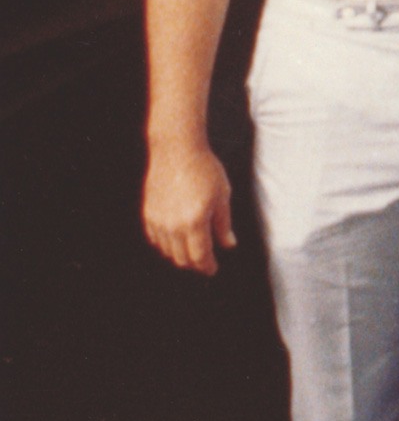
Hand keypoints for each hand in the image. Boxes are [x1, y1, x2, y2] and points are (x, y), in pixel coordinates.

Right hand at [143, 138, 235, 274]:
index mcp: (195, 222)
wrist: (177, 150)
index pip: (200, 256)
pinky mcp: (148, 213)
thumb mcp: (222, 196)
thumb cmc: (205, 169)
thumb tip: (228, 244)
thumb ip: (223, 224)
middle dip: (194, 263)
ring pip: (167, 250)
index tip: (212, 270)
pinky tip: (175, 240)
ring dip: (180, 255)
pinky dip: (166, 244)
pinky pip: (156, 238)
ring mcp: (158, 220)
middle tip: (204, 262)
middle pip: (182, 258)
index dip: (207, 266)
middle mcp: (173, 225)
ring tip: (192, 252)